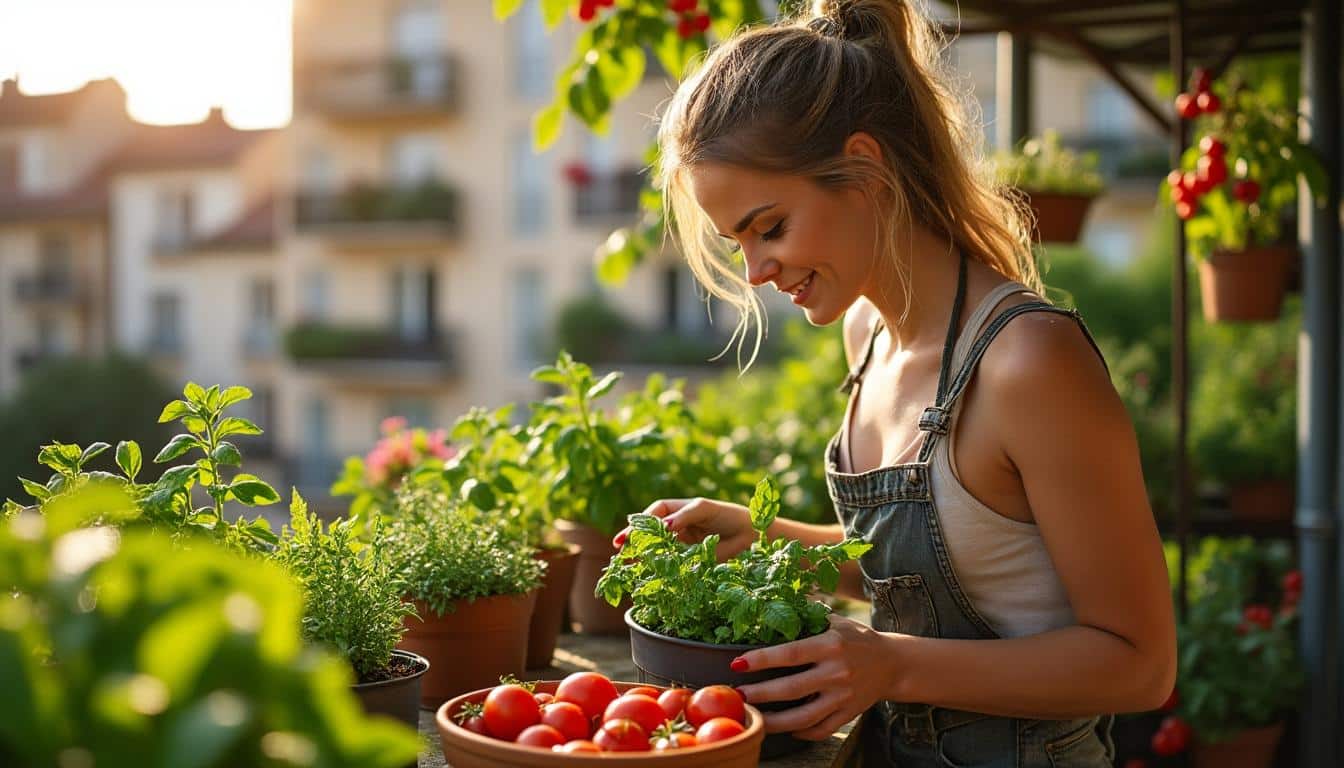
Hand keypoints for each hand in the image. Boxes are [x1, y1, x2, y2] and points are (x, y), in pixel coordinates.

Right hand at [611, 497, 754, 559]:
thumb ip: (684, 516)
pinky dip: (658, 570)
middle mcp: (675, 529)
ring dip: (642, 558)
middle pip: (649, 535)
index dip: (637, 525)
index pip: (652, 516)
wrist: (751, 535)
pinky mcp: (689, 562)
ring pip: (656, 551)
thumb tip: (663, 526)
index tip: (625, 537)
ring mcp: (681, 546)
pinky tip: (648, 576)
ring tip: (628, 566)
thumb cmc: (727, 515)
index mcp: (677, 511)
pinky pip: (670, 565)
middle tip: (620, 554)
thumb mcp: (704, 509)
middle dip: (633, 543)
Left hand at [734, 614, 899, 739]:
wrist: (893, 663)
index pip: (790, 653)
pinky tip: (786, 729)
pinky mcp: (848, 713)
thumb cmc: (857, 638)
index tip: (738, 663)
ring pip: (804, 717)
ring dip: (775, 722)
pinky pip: (821, 729)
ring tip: (755, 719)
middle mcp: (836, 672)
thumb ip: (808, 613)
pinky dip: (801, 732)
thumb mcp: (836, 621)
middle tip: (738, 695)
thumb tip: (774, 598)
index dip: (762, 659)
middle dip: (760, 694)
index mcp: (830, 645)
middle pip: (791, 689)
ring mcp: (843, 696)